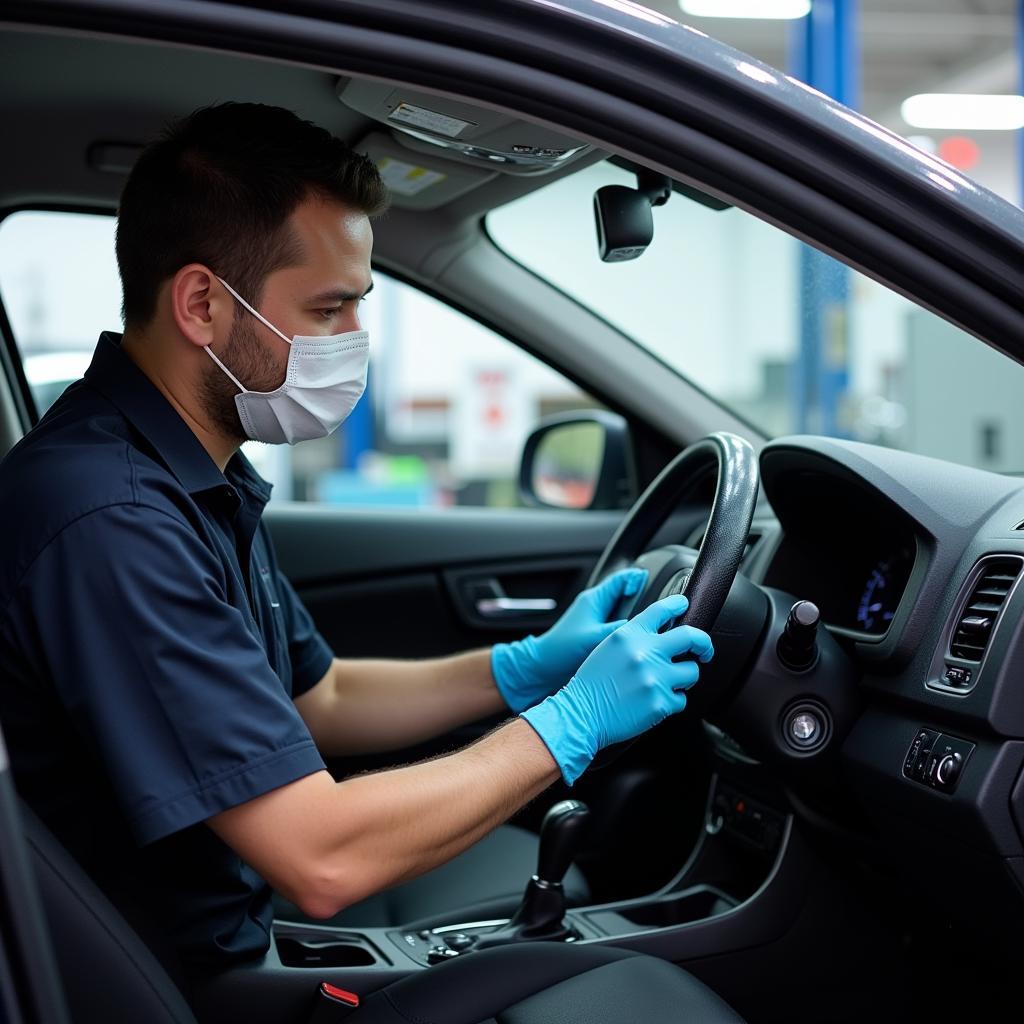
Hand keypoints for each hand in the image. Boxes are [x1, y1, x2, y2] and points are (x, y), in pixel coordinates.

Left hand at [490, 568, 647, 712]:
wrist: (541, 670)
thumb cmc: (559, 650)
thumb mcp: (592, 638)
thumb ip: (618, 631)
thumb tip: (642, 627)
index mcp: (594, 600)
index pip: (622, 579)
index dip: (640, 578)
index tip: (659, 580)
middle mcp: (596, 608)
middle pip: (627, 596)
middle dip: (645, 600)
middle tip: (663, 606)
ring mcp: (597, 623)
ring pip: (625, 614)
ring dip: (638, 618)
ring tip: (656, 625)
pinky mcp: (597, 638)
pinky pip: (619, 630)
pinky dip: (630, 633)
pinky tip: (639, 644)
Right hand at [520, 594, 713, 783]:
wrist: (581, 714)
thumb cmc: (591, 683)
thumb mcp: (608, 647)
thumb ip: (634, 637)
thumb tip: (663, 632)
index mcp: (629, 635)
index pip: (661, 609)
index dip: (678, 604)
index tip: (685, 605)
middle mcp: (644, 652)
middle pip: (691, 637)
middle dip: (704, 644)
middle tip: (704, 651)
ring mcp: (655, 678)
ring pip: (692, 672)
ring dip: (685, 678)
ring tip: (670, 683)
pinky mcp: (660, 703)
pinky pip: (682, 699)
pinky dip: (672, 702)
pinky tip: (656, 702)